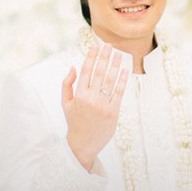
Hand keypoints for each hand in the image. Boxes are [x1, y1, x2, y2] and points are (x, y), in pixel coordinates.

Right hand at [62, 43, 127, 170]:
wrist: (83, 145)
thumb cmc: (75, 122)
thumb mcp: (66, 103)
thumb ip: (67, 84)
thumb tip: (74, 67)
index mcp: (79, 95)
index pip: (86, 71)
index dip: (91, 57)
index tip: (96, 46)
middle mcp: (90, 98)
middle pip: (99, 72)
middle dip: (105, 57)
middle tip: (110, 45)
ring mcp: (102, 105)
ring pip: (110, 80)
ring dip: (115, 65)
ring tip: (119, 54)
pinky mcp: (113, 112)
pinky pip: (119, 92)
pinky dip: (122, 80)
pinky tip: (125, 70)